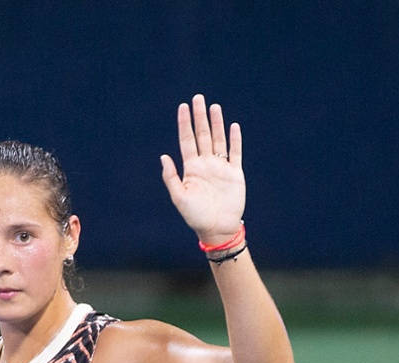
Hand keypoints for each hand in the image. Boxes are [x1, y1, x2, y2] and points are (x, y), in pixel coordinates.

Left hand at [159, 94, 246, 244]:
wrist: (217, 228)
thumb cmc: (195, 216)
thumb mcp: (179, 197)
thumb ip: (171, 177)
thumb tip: (163, 156)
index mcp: (191, 168)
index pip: (187, 140)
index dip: (185, 123)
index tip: (183, 107)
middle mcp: (205, 164)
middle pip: (202, 135)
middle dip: (200, 117)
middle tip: (198, 98)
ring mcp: (220, 167)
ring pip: (218, 140)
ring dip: (217, 123)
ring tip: (214, 107)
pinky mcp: (234, 173)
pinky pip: (235, 152)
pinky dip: (235, 140)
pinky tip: (233, 126)